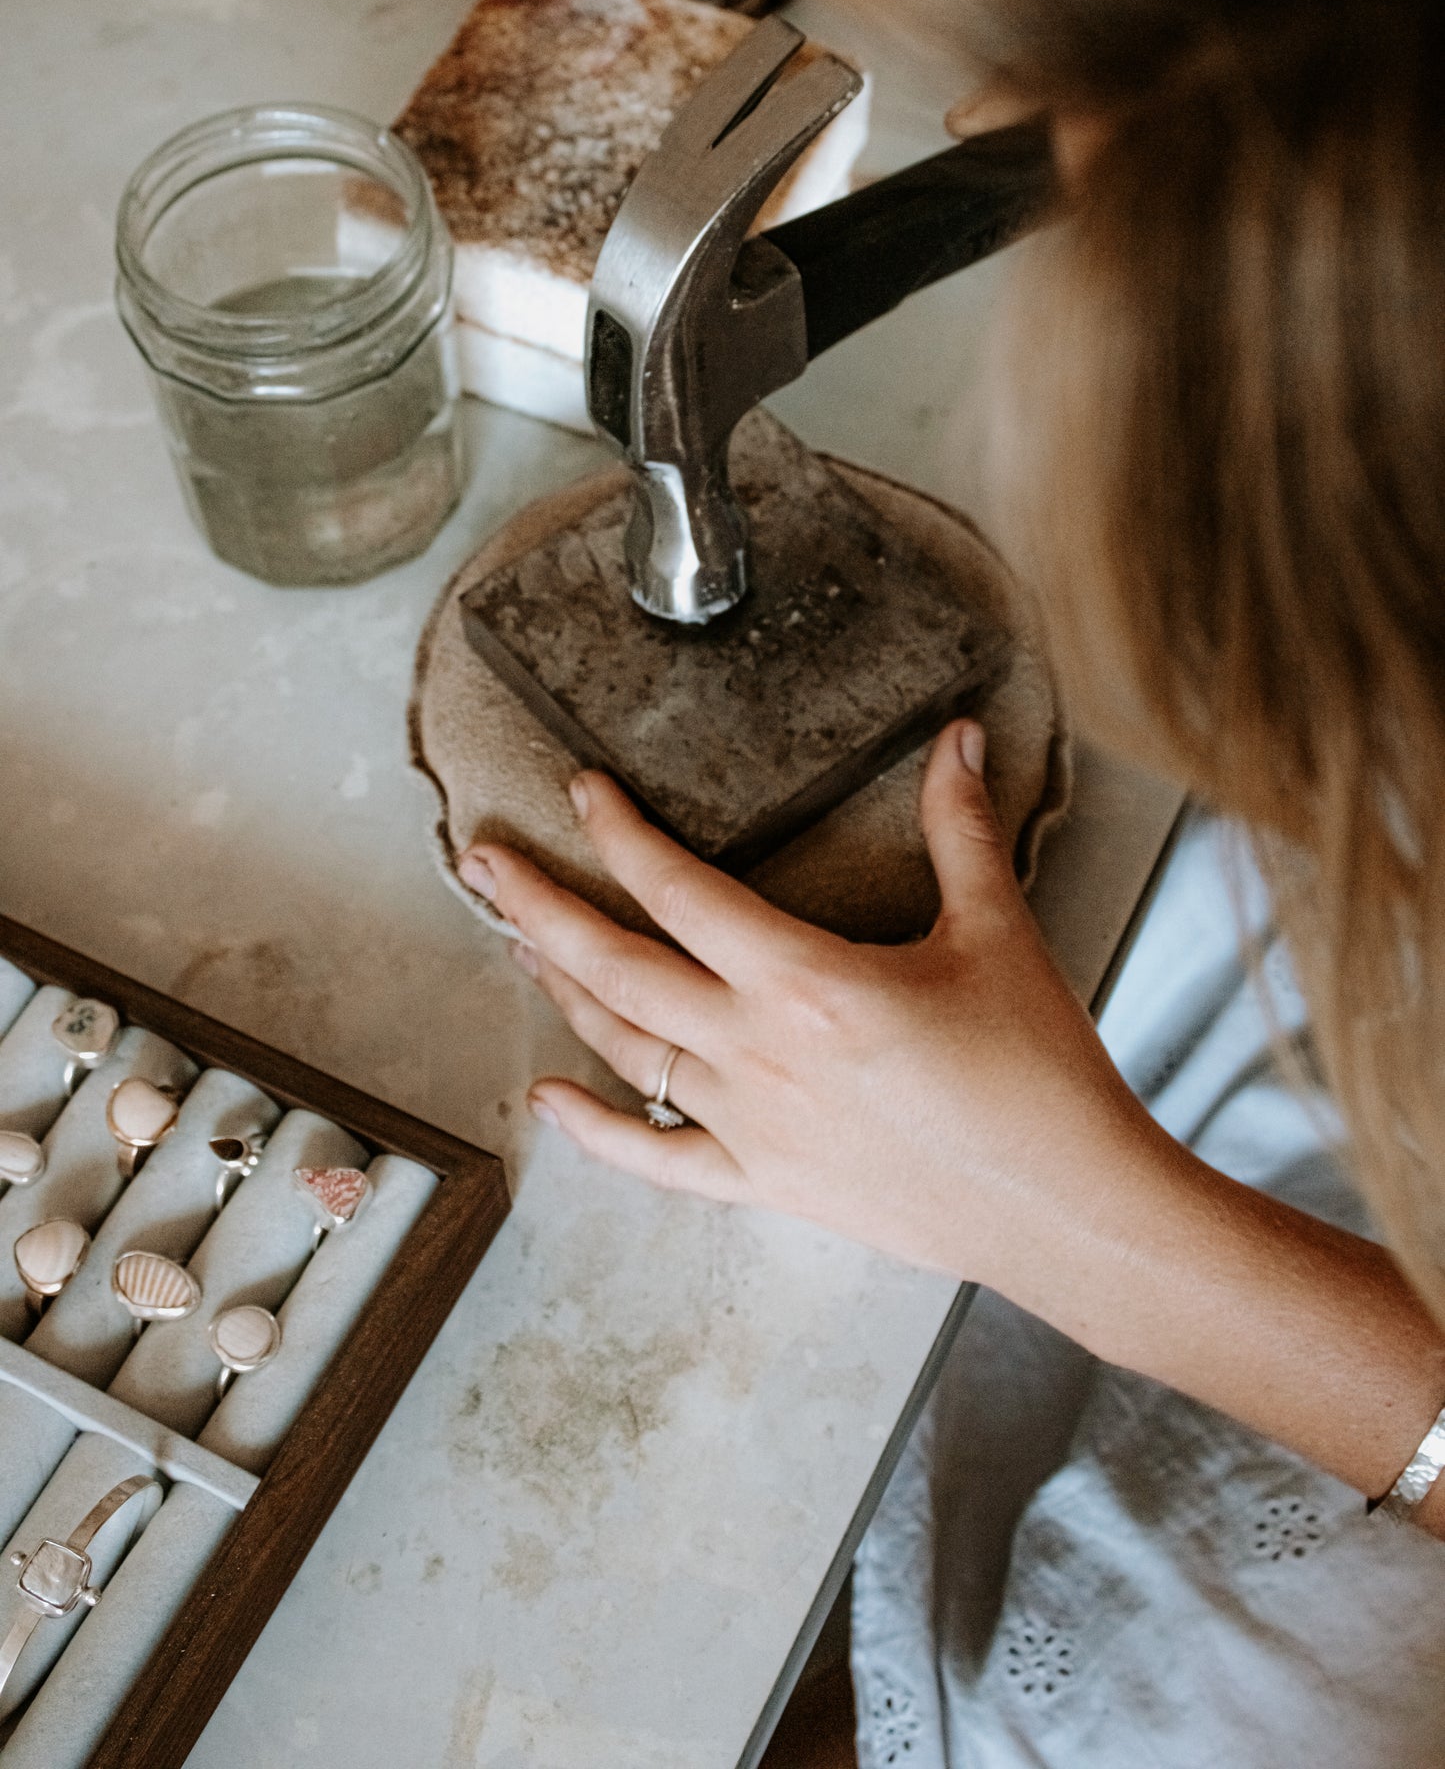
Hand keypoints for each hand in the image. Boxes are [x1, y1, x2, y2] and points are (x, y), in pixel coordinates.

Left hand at [459, 719, 1173, 1306]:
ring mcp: (753, 1127)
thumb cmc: (1038, 1074)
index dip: (620, 833)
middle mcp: (759, 1053)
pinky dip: (597, 1131)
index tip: (579, 790)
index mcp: (807, 981)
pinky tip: (548, 1101)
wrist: (1068, 1212)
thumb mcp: (996, 932)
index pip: (682, 890)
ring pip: (626, 1050)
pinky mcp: (767, 1184)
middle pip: (618, 968)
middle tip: (480, 860)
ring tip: (516, 942)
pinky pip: (659, 1159)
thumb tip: (957, 736)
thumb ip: (961, 826)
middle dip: (540, 907)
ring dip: (562, 994)